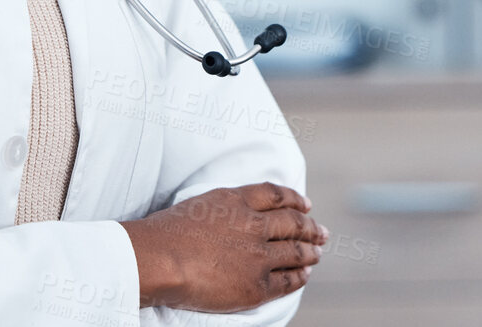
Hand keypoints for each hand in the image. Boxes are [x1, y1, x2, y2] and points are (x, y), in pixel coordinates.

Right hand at [120, 183, 326, 311]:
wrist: (159, 260)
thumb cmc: (167, 233)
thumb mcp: (201, 204)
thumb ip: (226, 206)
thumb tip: (239, 211)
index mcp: (238, 200)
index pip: (276, 195)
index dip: (295, 199)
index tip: (306, 204)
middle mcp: (253, 224)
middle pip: (292, 223)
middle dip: (310, 227)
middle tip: (321, 232)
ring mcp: (258, 255)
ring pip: (295, 251)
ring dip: (310, 252)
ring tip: (317, 253)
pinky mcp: (256, 285)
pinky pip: (286, 280)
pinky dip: (299, 276)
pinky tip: (303, 275)